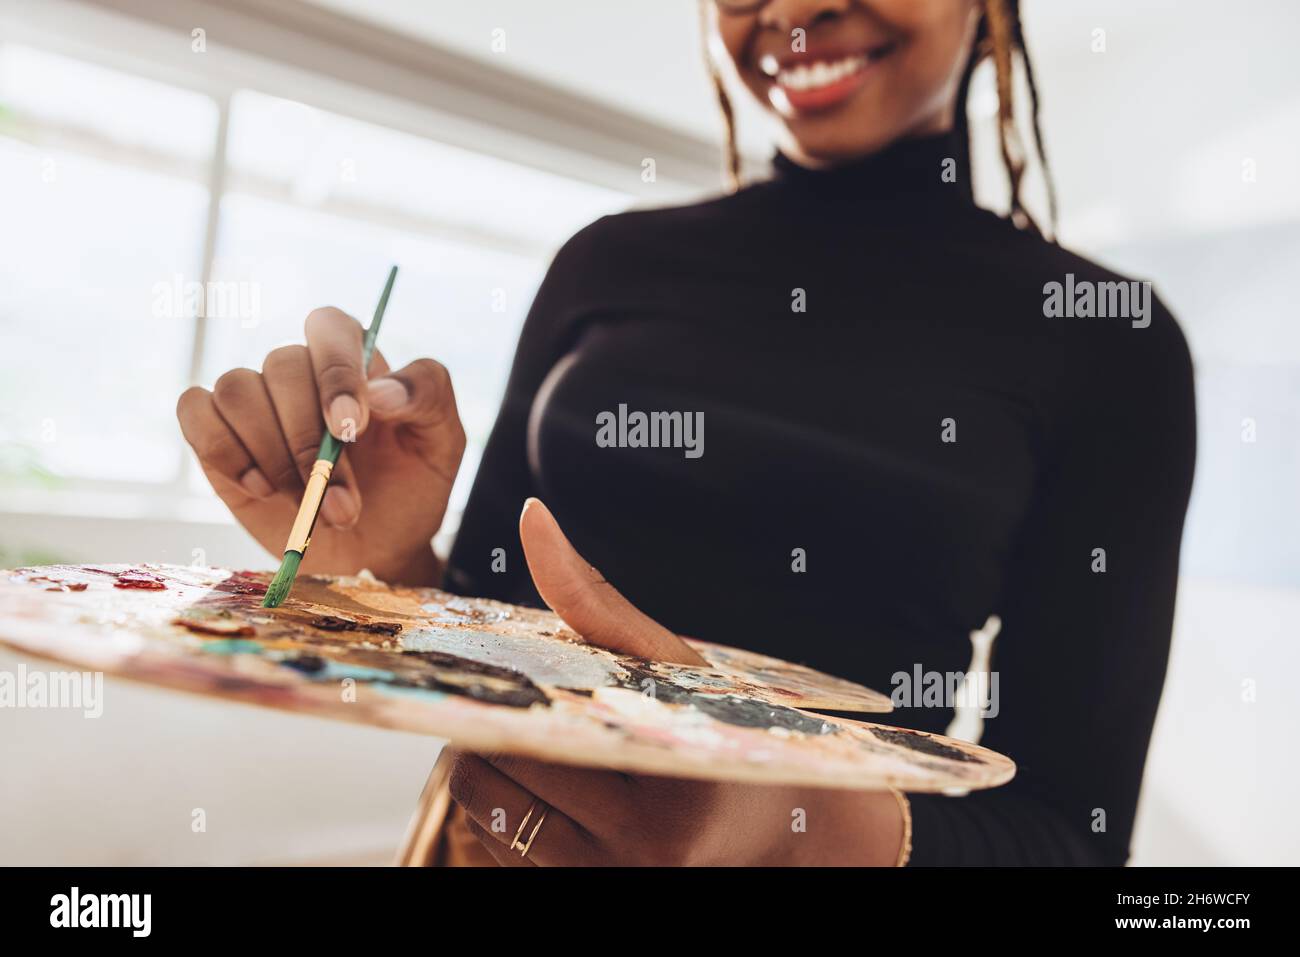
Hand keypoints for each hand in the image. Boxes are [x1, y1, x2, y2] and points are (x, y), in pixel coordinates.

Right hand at [177, 307, 464, 584]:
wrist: (378, 549)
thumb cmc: (411, 488)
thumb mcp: (443, 442)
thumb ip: (427, 395)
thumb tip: (379, 390)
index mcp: (354, 360)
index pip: (330, 327)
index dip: (334, 370)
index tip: (348, 428)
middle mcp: (300, 373)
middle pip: (281, 366)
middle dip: (310, 444)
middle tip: (342, 506)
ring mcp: (256, 404)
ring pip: (237, 390)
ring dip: (274, 457)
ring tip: (310, 506)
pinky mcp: (220, 437)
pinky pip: (196, 411)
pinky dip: (225, 450)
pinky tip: (263, 488)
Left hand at [447, 499, 905, 865]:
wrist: (774, 830)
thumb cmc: (719, 730)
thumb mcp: (670, 662)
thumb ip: (593, 597)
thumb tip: (533, 517)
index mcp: (666, 791)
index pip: (527, 737)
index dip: (498, 697)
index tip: (497, 669)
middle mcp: (639, 856)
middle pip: (491, 777)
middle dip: (492, 728)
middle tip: (519, 699)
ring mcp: (607, 887)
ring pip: (483, 814)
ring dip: (490, 768)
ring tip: (531, 738)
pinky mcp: (584, 902)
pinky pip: (494, 849)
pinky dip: (500, 809)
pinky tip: (544, 783)